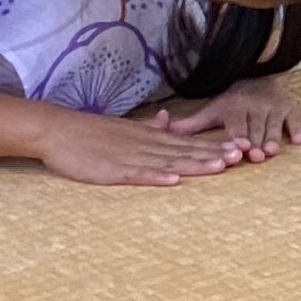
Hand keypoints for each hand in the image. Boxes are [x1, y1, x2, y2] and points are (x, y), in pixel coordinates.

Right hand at [29, 106, 251, 185]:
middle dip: (214, 154)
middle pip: (185, 151)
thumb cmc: (90, 133)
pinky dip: (156, 177)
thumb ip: (148, 128)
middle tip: (243, 155)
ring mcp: (130, 157)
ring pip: (168, 161)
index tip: (240, 147)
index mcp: (148, 137)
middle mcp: (145, 145)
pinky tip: (174, 180)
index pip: (187, 142)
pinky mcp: (112, 170)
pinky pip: (138, 174)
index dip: (213, 145)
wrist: (57, 131)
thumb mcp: (125, 127)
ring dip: (195, 164)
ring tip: (221, 166)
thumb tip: (167, 120)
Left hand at [162, 76, 300, 161]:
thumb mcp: (211, 111)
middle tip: (258, 156)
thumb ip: (190, 125)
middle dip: (257, 141)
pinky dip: (297, 128)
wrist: (257, 77)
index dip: (238, 135)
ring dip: (274, 137)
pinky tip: (298, 140)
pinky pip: (295, 118)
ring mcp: (274, 106)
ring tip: (273, 151)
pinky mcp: (291, 107)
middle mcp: (255, 105)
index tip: (240, 146)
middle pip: (256, 127)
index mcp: (234, 106)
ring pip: (274, 124)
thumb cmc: (231, 103)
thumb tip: (163, 130)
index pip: (236, 123)